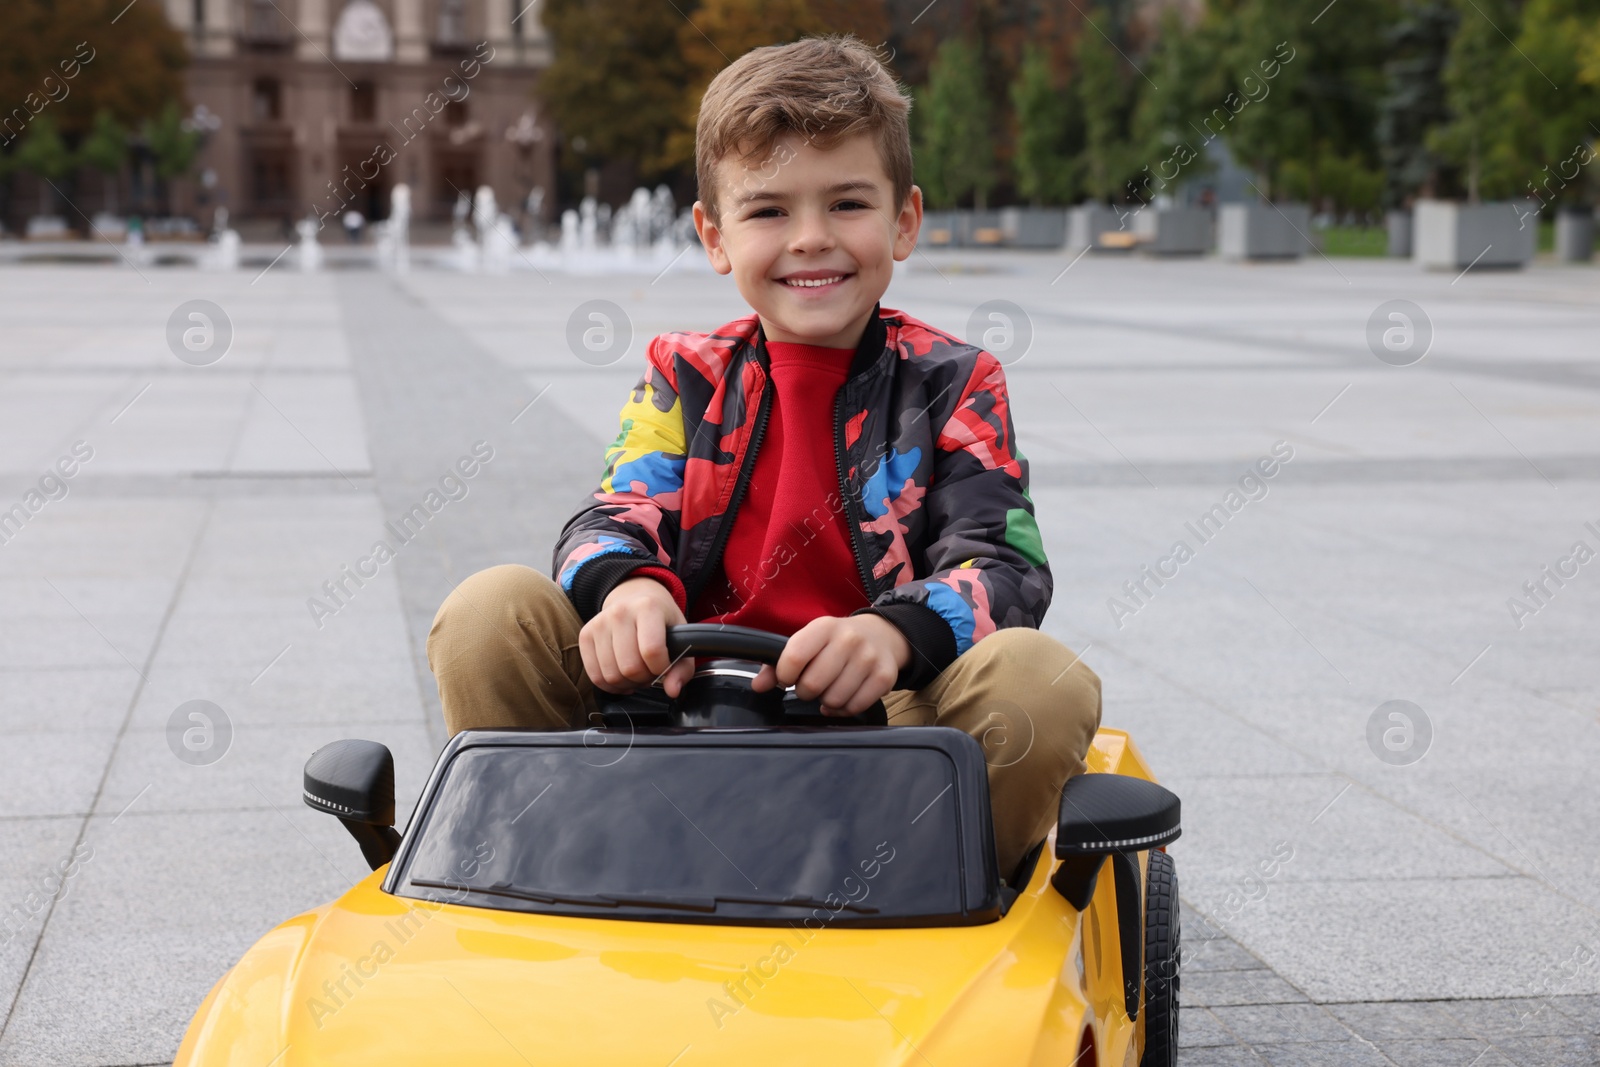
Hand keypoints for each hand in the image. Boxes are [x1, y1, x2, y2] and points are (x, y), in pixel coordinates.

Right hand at [579, 576, 695, 697]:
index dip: (661, 669)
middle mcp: (620, 612)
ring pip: (611, 675)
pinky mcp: (585, 635)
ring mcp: (599, 623)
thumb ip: (683, 667)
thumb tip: (672, 690)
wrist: (634, 597)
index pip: (651, 651)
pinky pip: (595, 676)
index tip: (665, 667)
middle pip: (630, 667)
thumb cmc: (661, 620)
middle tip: (650, 671)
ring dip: (627, 684)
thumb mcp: (681, 637)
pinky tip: (622, 677)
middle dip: (644, 679)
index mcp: (648, 607)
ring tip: (637, 673)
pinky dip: (610, 686)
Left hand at [750, 615, 911, 715]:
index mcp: (824, 627)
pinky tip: (843, 698)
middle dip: (805, 692)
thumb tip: (759, 686)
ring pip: (834, 699)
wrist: (881, 634)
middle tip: (810, 686)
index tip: (788, 677)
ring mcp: (869, 658)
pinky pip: (854, 707)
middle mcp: (848, 640)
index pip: (794, 657)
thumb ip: (779, 663)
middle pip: (813, 684)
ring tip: (828, 689)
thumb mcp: (809, 641)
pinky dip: (844, 709)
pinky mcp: (884, 677)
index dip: (785, 675)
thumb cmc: (835, 641)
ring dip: (826, 701)